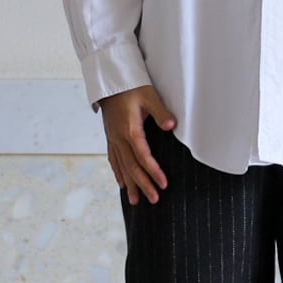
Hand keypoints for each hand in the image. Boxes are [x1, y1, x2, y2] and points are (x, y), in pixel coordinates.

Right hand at [100, 85, 176, 205]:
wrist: (110, 81)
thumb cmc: (131, 87)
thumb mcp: (149, 96)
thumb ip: (161, 112)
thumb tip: (172, 126)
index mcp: (130, 130)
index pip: (143, 156)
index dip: (153, 172)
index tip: (163, 184)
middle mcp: (119, 138)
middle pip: (132, 167)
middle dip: (143, 185)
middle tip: (154, 199)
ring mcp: (113, 139)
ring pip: (122, 166)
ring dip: (130, 184)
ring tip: (136, 201)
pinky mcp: (111, 137)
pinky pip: (113, 160)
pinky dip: (118, 173)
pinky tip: (122, 184)